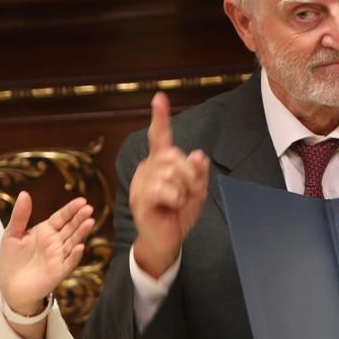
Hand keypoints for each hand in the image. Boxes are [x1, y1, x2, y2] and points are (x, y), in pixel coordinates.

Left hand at [0, 192, 94, 315]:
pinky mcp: (58, 272)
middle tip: (89, 209)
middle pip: (71, 228)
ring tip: (89, 222)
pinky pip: (69, 263)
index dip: (71, 209)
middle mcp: (55, 243)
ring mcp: (58, 257)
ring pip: (73, 242)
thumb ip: (20, 215)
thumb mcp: (12, 234)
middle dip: (80, 218)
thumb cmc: (11, 261)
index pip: (61, 217)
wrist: (9, 287)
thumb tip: (24, 193)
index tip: (82, 201)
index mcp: (45, 232)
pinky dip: (75, 256)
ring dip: (81, 233)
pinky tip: (80, 247)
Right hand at [130, 92, 209, 277]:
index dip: (160, 117)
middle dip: (190, 175)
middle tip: (188, 193)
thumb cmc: (179, 214)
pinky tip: (170, 208)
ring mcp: (141, 183)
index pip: (160, 136)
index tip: (159, 98)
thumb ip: (198, 173)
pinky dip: (176, 199)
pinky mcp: (140, 198)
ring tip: (177, 203)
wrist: (167, 241)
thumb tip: (197, 155)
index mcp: (160, 163)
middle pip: (174, 156)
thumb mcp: (196, 191)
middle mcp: (147, 168)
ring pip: (171, 172)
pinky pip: (164, 189)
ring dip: (183, 190)